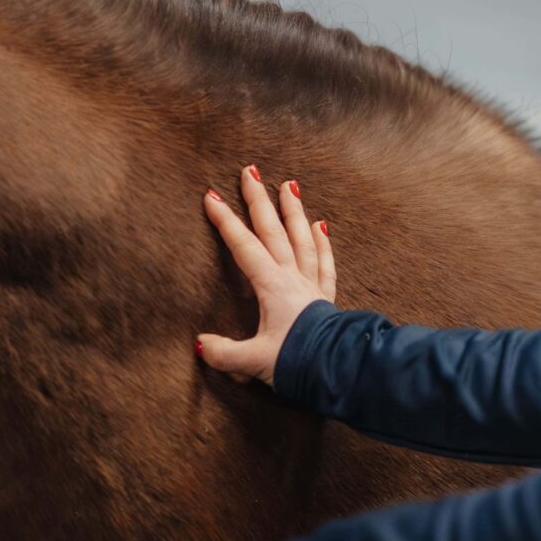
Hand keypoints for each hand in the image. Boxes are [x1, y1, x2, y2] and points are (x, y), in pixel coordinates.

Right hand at [199, 165, 335, 384]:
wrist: (340, 369)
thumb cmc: (299, 362)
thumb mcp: (253, 362)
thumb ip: (224, 353)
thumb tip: (200, 345)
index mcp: (272, 287)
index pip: (244, 247)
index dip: (225, 221)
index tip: (210, 196)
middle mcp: (292, 278)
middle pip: (273, 231)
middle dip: (259, 200)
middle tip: (250, 171)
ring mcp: (311, 286)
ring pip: (301, 239)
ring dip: (293, 212)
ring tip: (289, 186)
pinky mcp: (326, 299)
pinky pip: (324, 264)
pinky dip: (322, 244)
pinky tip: (322, 226)